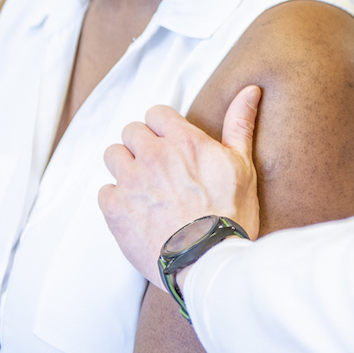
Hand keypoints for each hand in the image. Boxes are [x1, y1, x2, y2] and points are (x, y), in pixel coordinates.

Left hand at [98, 85, 262, 289]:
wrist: (208, 262)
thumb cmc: (230, 215)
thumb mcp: (242, 165)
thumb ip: (239, 124)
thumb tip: (249, 90)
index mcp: (183, 141)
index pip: (155, 113)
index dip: (163, 128)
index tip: (170, 144)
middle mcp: (153, 156)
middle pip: (131, 132)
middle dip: (142, 145)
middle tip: (159, 168)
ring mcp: (131, 182)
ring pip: (113, 156)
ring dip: (125, 167)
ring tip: (145, 188)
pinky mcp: (115, 210)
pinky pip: (104, 191)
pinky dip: (116, 199)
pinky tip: (137, 211)